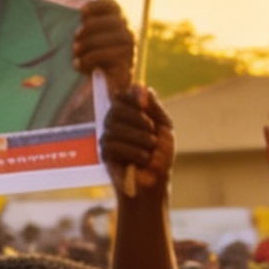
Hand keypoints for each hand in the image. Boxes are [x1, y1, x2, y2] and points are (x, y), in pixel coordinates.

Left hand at [72, 0, 135, 92]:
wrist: (102, 88)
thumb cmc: (90, 61)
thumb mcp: (85, 42)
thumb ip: (83, 29)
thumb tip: (72, 15)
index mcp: (118, 22)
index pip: (113, 5)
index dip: (97, 5)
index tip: (82, 12)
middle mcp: (128, 32)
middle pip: (113, 21)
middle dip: (92, 27)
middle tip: (75, 37)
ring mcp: (130, 48)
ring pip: (112, 37)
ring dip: (89, 43)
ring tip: (75, 52)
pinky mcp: (127, 64)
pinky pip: (109, 55)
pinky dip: (90, 58)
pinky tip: (79, 65)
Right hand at [101, 84, 173, 198]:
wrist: (155, 180)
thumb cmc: (161, 154)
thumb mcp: (164, 126)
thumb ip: (154, 107)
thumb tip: (141, 87)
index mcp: (128, 113)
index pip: (122, 95)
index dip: (133, 100)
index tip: (147, 110)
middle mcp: (114, 122)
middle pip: (116, 109)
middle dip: (139, 121)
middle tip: (152, 135)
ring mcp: (107, 136)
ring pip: (115, 127)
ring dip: (139, 139)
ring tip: (149, 151)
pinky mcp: (104, 152)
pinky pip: (113, 144)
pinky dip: (132, 152)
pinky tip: (141, 160)